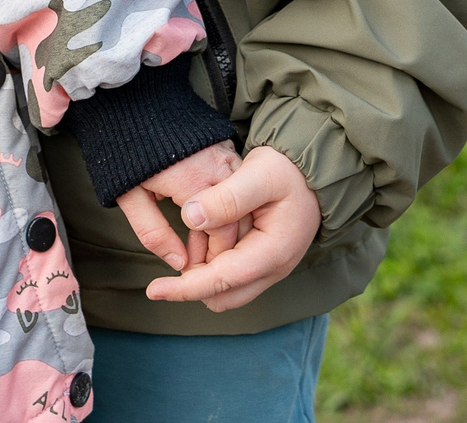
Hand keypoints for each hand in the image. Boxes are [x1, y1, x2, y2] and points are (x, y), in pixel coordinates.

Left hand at [116, 141, 244, 273]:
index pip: (222, 229)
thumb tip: (179, 263)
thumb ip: (154, 233)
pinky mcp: (228, 152)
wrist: (135, 107)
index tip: (196, 271)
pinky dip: (229, 211)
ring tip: (199, 248)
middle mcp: (219, 168)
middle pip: (238, 220)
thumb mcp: (130, 196)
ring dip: (226, 232)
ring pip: (242, 206)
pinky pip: (240, 189)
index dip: (213, 255)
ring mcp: (227, 157)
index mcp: (195, 179)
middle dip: (222, 249)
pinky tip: (205, 225)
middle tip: (198, 266)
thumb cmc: (128, 152)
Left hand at [143, 144, 314, 311]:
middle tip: (185, 239)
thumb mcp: (260, 173)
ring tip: (199, 228)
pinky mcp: (261, 262)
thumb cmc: (288, 170)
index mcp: (273, 252)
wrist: (312, 171)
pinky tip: (208, 231)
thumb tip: (191, 218)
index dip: (185, 288)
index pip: (222, 281)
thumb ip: (227, 197)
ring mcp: (268, 269)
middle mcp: (273, 269)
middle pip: (221, 295)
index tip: (154, 290)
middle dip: (193, 279)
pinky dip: (213, 262)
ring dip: (203, 269)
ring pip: (224, 289)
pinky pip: (231, 276)